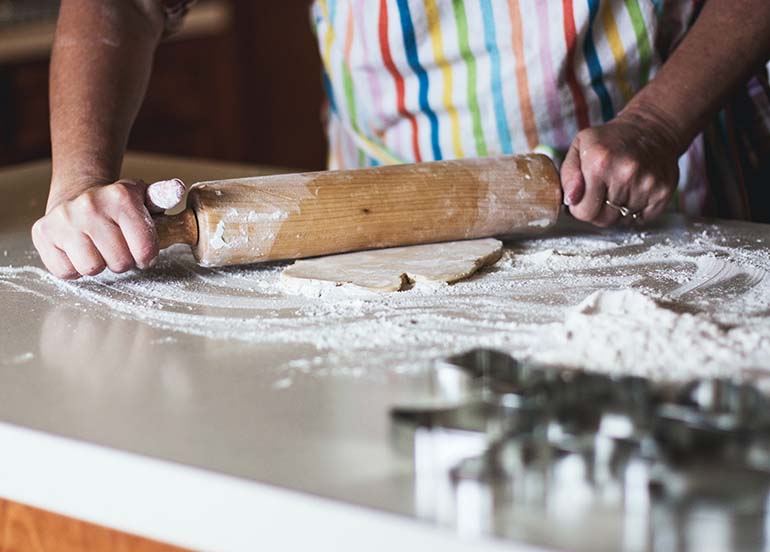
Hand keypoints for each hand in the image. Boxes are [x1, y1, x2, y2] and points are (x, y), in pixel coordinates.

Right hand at [32, 178, 158, 278]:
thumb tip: (178, 189)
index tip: (142, 250)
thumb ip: (164, 196)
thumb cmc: (118, 206)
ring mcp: (63, 219)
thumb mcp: (145, 198)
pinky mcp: (43, 233)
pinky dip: (74, 267)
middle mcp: (90, 205)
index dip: (146, 256)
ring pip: (92, 268)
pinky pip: (66, 271)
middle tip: (118, 247)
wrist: (78, 195)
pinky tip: (79, 250)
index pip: (145, 250)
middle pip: (120, 263)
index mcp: (121, 197)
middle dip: (123, 260)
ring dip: (99, 264)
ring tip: (99, 248)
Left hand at [560, 107, 682, 226]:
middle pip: (604, 219)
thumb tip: (570, 200)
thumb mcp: (579, 147)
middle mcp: (625, 174)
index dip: (581, 208)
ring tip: (621, 187)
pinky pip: (642, 218)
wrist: (651, 128)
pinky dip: (637, 211)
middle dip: (599, 211)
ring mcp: (647, 184)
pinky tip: (635, 190)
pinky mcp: (662, 192)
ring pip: (623, 220)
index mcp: (599, 163)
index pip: (584, 212)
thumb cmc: (610, 140)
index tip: (585, 197)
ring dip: (619, 210)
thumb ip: (568, 175)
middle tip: (603, 193)